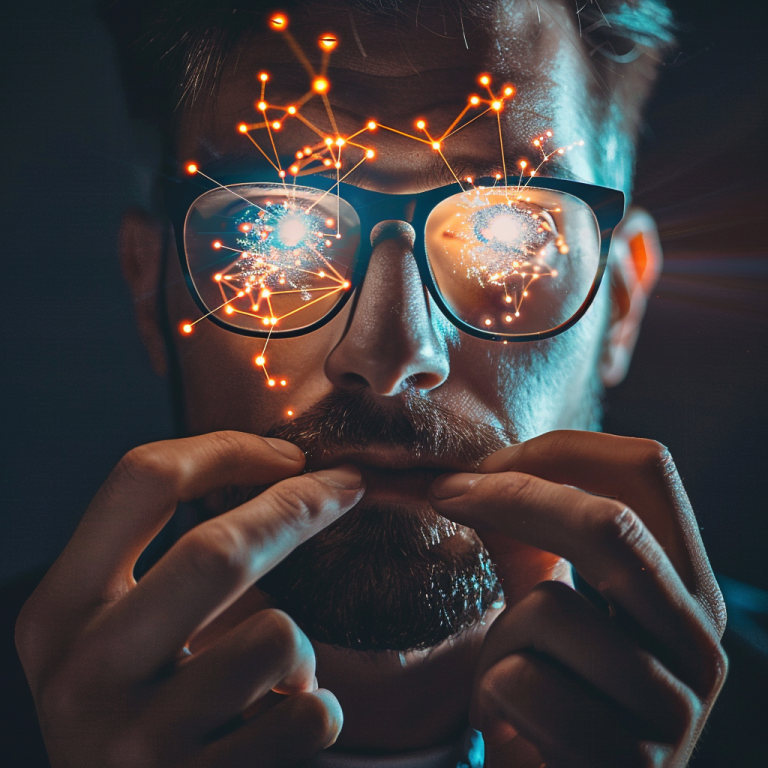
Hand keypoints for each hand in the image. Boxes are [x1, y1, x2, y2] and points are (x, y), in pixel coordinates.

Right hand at [15, 431, 363, 766]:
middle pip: (217, 549)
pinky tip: (277, 731)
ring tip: (274, 682)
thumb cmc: (138, 716)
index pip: (141, 482)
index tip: (289, 455)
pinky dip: (317, 709)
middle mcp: (85, 673)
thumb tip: (280, 479)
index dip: (227, 450)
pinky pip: (309, 712)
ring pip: (278, 637)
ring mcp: (139, 740)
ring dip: (302, 649)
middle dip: (299, 507)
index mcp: (60, 614)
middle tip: (347, 487)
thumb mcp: (117, 641)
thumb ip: (168, 572)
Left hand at [430, 430, 726, 767]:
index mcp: (685, 586)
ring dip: (499, 637)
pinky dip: (494, 694)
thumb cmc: (551, 694)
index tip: (484, 465)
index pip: (646, 470)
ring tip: (510, 677)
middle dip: (512, 499)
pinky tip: (515, 724)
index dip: (559, 449)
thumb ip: (534, 539)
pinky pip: (524, 684)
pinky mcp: (631, 763)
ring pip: (550, 609)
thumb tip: (475, 469)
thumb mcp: (549, 604)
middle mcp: (699, 640)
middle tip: (446, 493)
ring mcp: (674, 708)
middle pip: (610, 524)